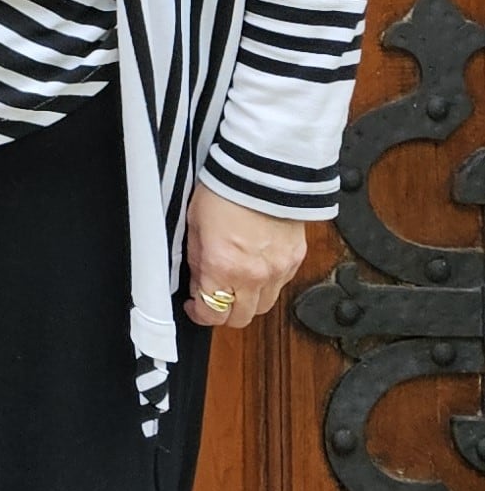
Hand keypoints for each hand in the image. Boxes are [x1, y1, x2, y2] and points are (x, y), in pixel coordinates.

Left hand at [184, 187, 309, 328]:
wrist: (263, 172)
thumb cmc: (224, 192)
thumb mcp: (195, 228)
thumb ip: (197, 262)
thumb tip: (198, 283)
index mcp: (223, 268)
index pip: (213, 315)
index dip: (199, 315)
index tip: (194, 306)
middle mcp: (254, 275)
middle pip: (241, 319)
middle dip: (224, 313)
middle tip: (213, 297)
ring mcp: (279, 269)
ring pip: (264, 306)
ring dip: (248, 301)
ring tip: (235, 283)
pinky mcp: (296, 259)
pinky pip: (281, 285)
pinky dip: (267, 284)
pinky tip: (255, 267)